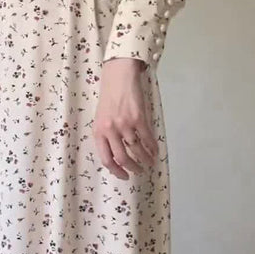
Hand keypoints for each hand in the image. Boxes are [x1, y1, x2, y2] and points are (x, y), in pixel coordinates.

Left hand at [92, 58, 158, 179]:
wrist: (118, 76)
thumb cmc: (109, 97)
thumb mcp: (100, 118)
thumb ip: (105, 135)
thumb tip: (116, 156)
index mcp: (98, 131)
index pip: (106, 159)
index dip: (116, 171)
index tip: (124, 176)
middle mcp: (110, 130)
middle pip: (123, 158)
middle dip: (133, 168)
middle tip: (139, 171)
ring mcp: (125, 124)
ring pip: (137, 150)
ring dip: (145, 159)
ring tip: (150, 163)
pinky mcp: (139, 118)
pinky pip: (147, 138)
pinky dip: (153, 147)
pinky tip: (155, 151)